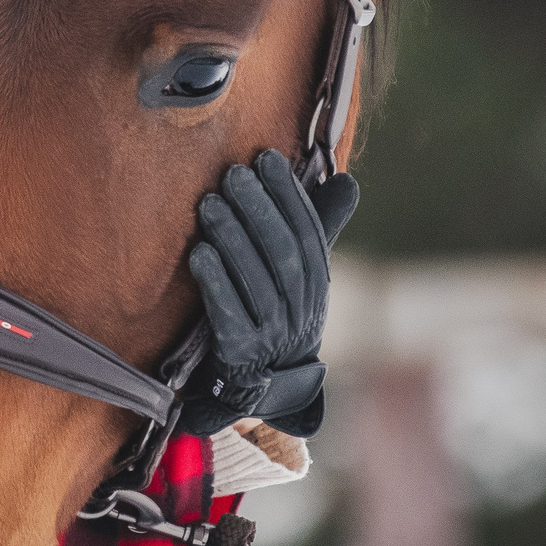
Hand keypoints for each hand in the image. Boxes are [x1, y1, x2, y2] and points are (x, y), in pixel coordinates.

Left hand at [181, 150, 356, 439]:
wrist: (261, 386)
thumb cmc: (278, 313)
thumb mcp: (301, 276)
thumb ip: (318, 227)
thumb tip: (347, 180)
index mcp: (318, 286)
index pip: (309, 233)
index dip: (289, 195)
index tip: (267, 159)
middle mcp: (302, 310)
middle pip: (284, 254)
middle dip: (259, 210)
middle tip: (233, 174)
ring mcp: (273, 335)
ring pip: (257, 281)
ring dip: (233, 238)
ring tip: (209, 203)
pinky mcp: (242, 355)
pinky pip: (230, 315)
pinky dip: (215, 282)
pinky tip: (198, 252)